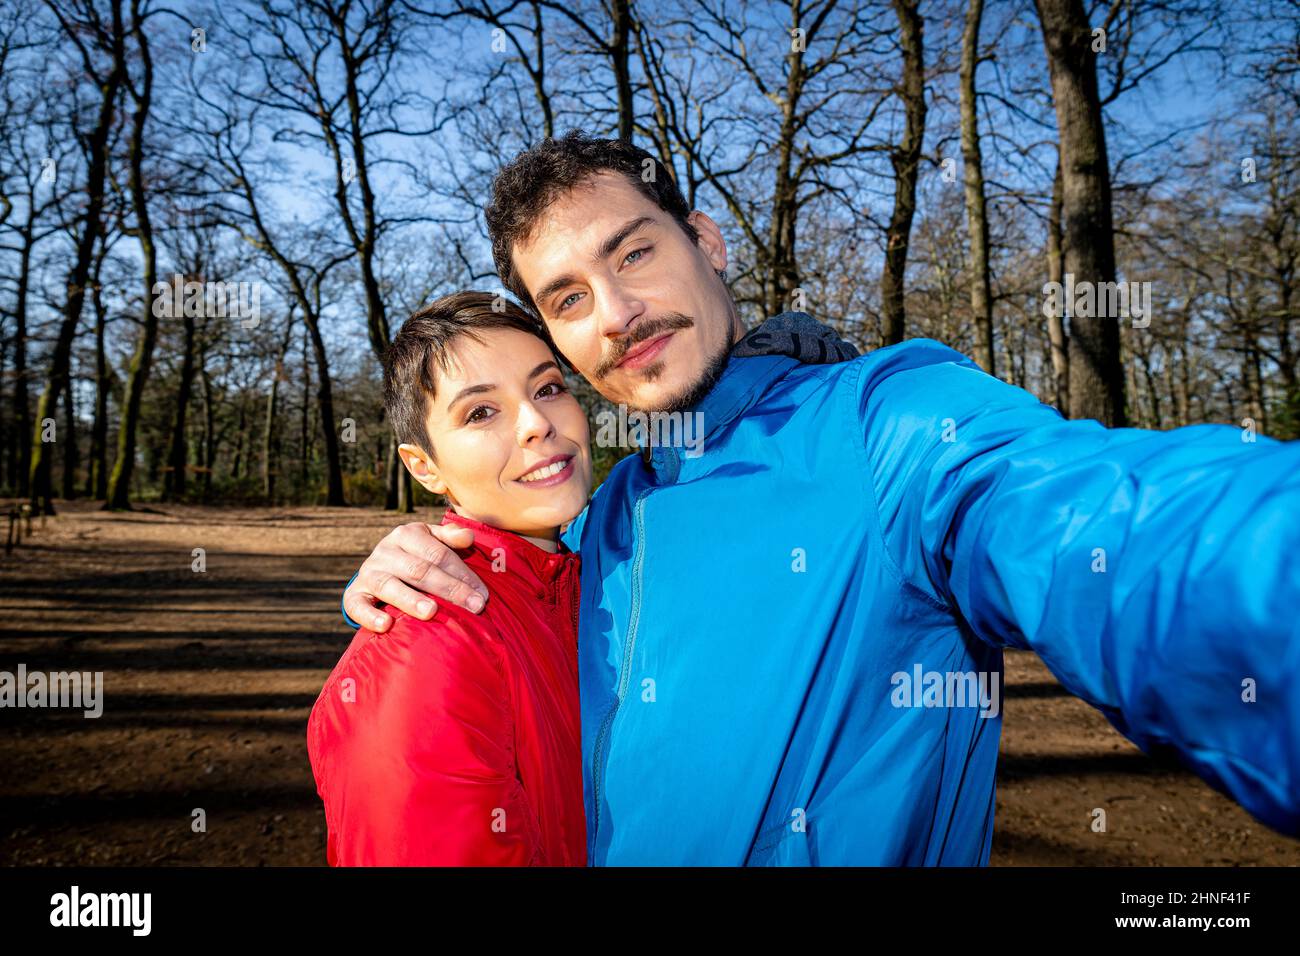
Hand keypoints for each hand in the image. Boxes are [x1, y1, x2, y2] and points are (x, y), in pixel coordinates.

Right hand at [343, 522, 489, 631]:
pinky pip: (358, 605)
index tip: (483, 595)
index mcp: (407, 534)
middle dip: (450, 589)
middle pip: (420, 570)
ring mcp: (368, 573)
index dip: (462, 574)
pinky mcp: (354, 595)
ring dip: (411, 600)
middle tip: (474, 607)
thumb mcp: (432, 541)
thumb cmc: (416, 557)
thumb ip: (451, 538)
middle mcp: (385, 551)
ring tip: (431, 612)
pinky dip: (370, 616)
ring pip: (389, 586)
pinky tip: (386, 625)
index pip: (438, 554)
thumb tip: (469, 537)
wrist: (377, 571)